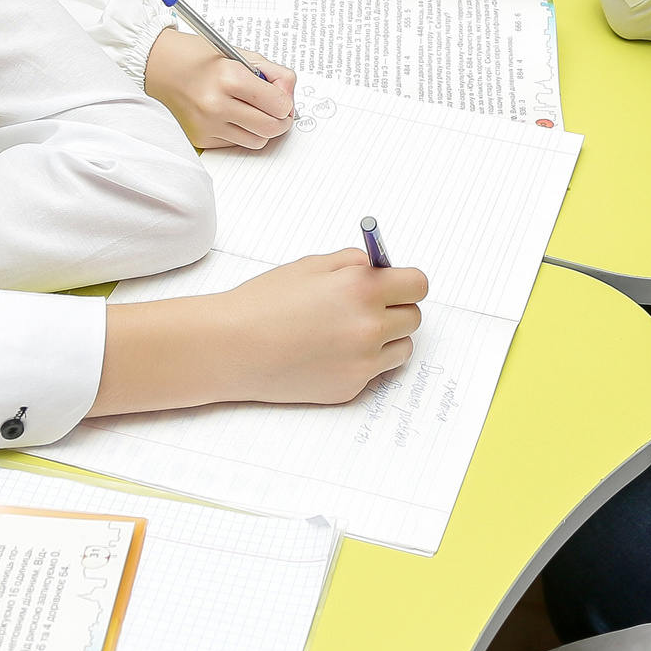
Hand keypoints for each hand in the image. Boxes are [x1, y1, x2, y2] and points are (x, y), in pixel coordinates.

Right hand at [146, 31, 296, 149]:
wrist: (156, 65)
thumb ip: (273, 73)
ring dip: (262, 129)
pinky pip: (236, 143)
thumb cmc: (198, 57)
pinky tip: (233, 115)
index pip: (279, 104)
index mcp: (229, 77)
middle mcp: (216, 104)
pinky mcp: (200, 138)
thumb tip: (290, 95)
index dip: (287, 101)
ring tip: (254, 111)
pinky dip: (242, 132)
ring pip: (257, 141)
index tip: (283, 98)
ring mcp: (207, 124)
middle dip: (281, 120)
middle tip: (277, 109)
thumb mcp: (239, 53)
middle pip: (271, 127)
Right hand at [202, 251, 428, 404]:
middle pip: (413, 317)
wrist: (232, 349)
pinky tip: (331, 353)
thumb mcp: (311, 266)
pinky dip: (363, 361)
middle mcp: (369, 327)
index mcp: (362, 290)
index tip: (396, 284)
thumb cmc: (264, 303)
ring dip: (386, 338)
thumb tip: (379, 267)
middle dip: (395, 309)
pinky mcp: (351, 388)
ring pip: (402, 347)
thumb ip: (353, 263)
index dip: (406, 282)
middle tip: (367, 308)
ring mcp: (362, 362)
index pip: (418, 285)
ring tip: (349, 332)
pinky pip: (376, 370)